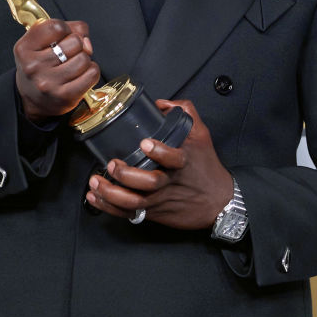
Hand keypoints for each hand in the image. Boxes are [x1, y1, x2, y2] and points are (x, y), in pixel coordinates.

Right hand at [14, 20, 99, 121]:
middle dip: (77, 46)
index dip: (66, 29)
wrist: (32, 100)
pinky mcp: (64, 96)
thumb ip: (68, 29)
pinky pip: (92, 74)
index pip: (57, 26)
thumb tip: (87, 42)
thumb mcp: (42, 42)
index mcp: (24, 48)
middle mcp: (34, 66)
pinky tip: (80, 76)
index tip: (62, 38)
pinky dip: (91, 72)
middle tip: (67, 55)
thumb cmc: (40, 66)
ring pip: (84, 58)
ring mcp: (48, 83)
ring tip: (72, 66)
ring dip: (84, 61)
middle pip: (75, 41)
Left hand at [86, 99, 233, 229]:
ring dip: (111, 193)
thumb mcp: (202, 135)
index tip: (145, 143)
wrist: (220, 202)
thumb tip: (161, 103)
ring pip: (134, 202)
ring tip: (95, 182)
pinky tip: (95, 197)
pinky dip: (109, 207)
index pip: (173, 158)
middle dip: (127, 175)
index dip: (159, 151)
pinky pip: (129, 214)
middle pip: (149, 183)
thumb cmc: (207, 167)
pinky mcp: (155, 212)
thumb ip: (185, 112)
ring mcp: (161, 199)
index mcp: (184, 161)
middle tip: (112, 164)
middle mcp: (171, 182)